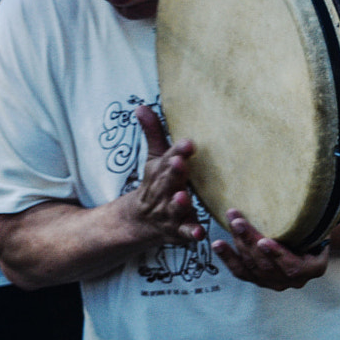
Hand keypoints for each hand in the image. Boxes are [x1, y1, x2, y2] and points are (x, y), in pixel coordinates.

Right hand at [125, 105, 202, 246]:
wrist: (139, 222)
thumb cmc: (156, 184)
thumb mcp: (154, 159)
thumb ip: (153, 133)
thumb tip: (141, 105)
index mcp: (159, 173)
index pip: (167, 160)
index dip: (177, 151)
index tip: (188, 143)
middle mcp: (162, 193)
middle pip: (167, 182)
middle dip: (173, 173)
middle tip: (179, 162)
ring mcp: (169, 213)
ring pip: (173, 208)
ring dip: (178, 203)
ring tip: (182, 197)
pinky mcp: (178, 231)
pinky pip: (185, 233)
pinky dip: (191, 233)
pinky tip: (200, 233)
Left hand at [213, 209, 330, 289]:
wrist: (313, 244)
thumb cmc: (318, 229)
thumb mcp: (321, 227)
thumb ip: (312, 221)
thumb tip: (308, 199)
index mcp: (313, 269)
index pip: (292, 266)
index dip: (276, 254)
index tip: (263, 241)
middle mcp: (293, 280)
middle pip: (267, 264)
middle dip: (250, 241)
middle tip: (237, 221)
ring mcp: (275, 282)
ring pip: (252, 266)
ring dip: (238, 245)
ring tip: (230, 224)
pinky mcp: (259, 280)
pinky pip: (241, 272)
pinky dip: (228, 258)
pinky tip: (218, 245)